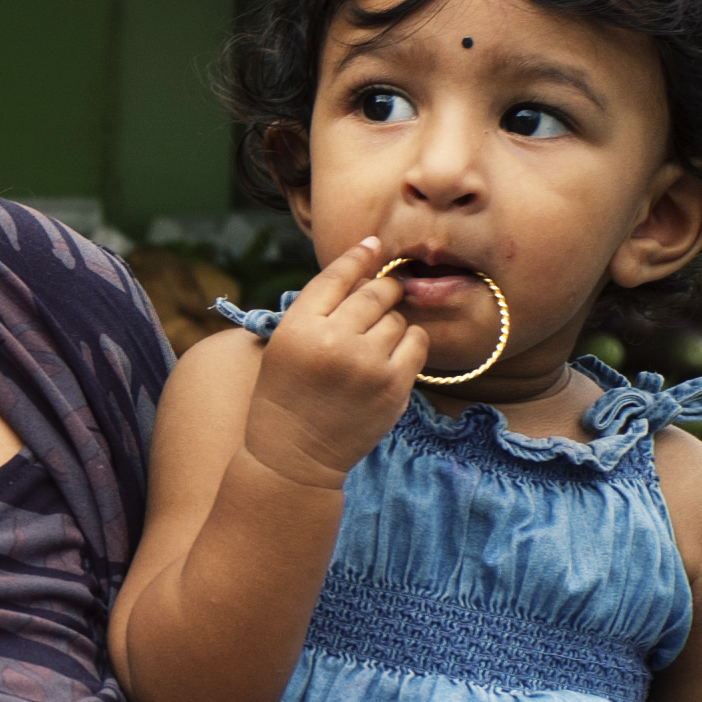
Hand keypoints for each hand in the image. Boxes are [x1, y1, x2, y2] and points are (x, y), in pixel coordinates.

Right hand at [244, 239, 426, 491]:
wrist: (293, 456)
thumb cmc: (286, 395)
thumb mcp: (285, 345)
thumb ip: (318, 309)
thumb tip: (365, 264)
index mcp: (298, 328)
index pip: (336, 276)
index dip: (358, 256)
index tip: (373, 244)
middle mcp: (333, 342)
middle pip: (374, 292)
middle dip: (380, 290)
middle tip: (377, 301)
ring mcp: (366, 365)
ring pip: (397, 317)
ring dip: (390, 323)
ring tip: (371, 344)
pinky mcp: (393, 387)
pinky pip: (417, 343)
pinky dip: (408, 343)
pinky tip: (390, 356)